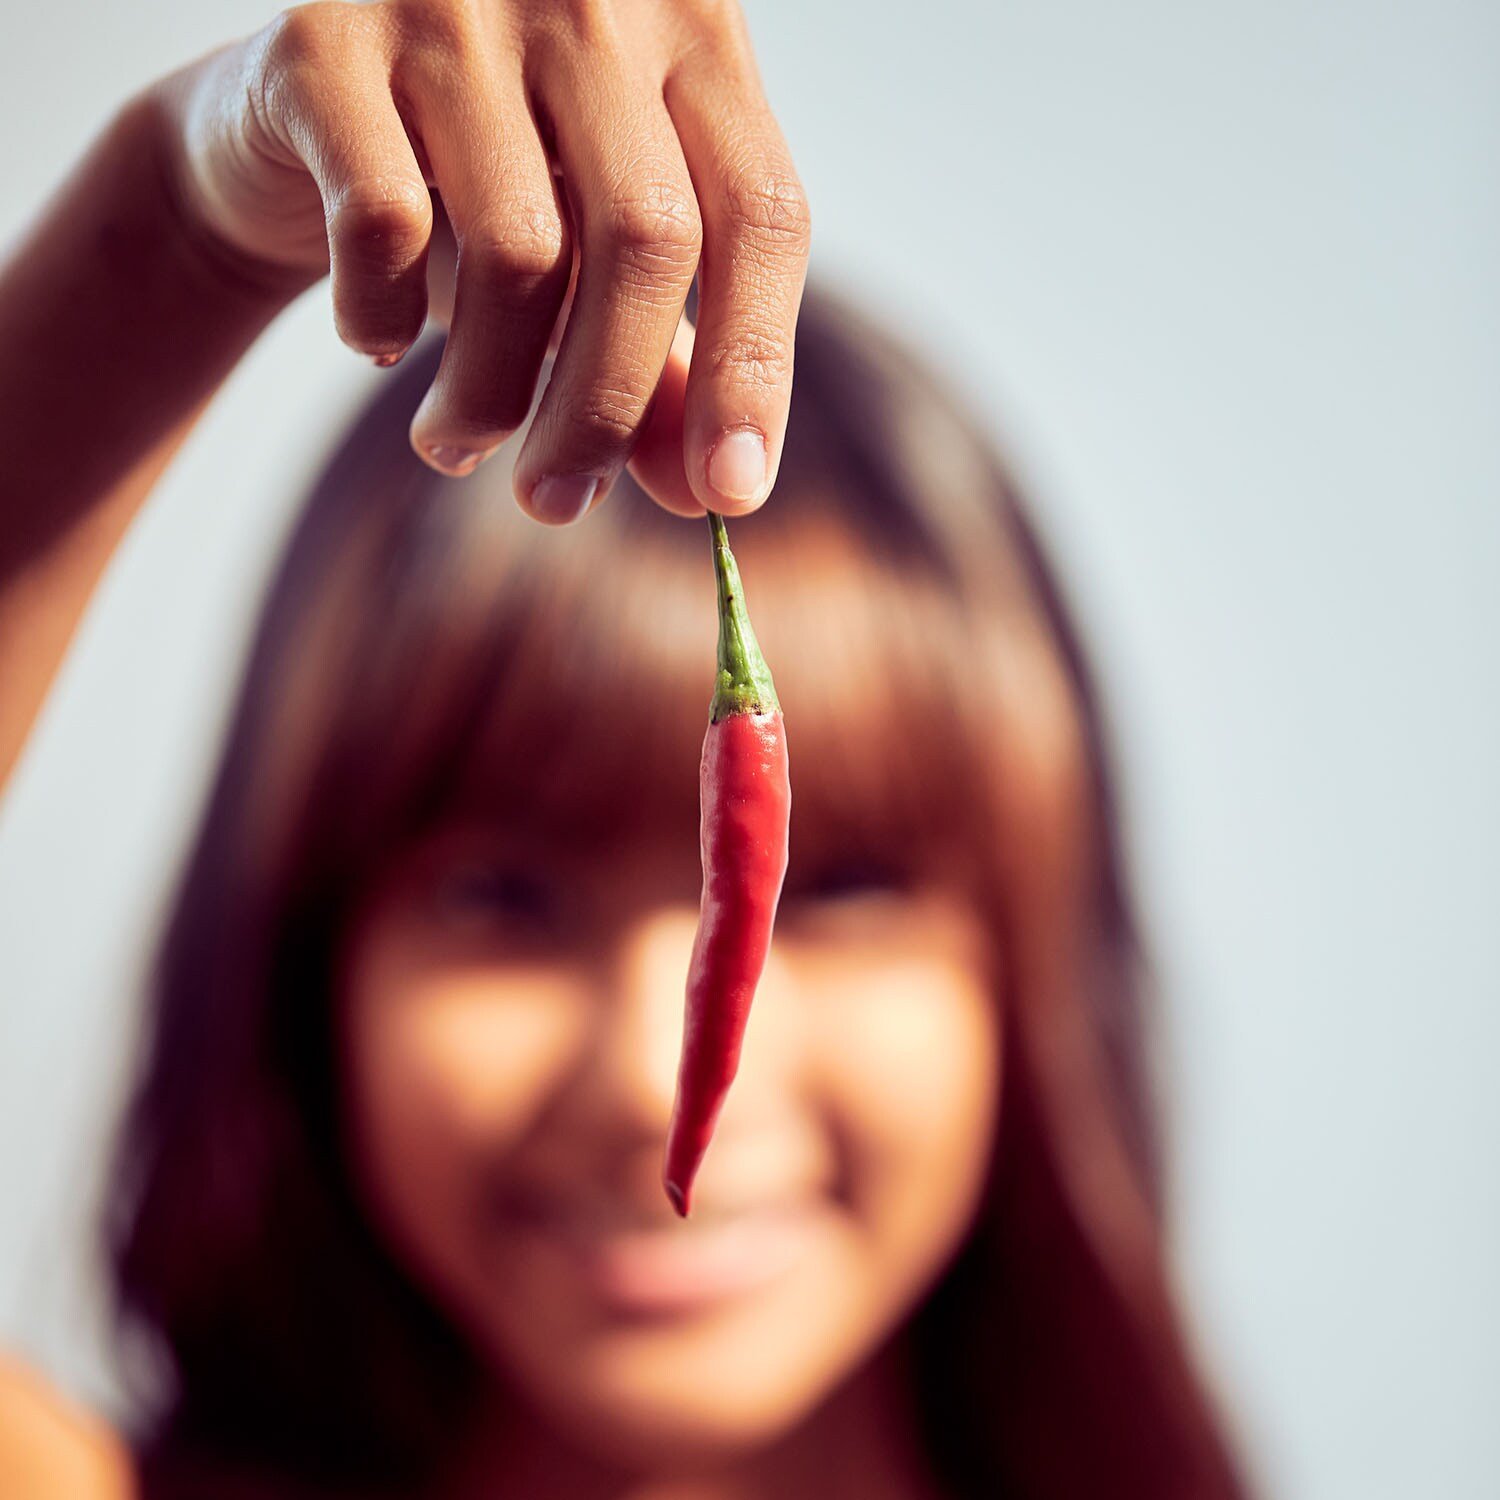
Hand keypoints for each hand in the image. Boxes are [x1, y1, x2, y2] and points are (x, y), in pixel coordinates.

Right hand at [155, 0, 809, 520]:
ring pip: (518, 251)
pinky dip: (381, 319)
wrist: (293, 118)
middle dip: (605, 410)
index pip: (762, 214)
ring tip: (456, 445)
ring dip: (486, 393)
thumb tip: (712, 499)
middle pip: (646, 240)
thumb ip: (664, 369)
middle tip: (557, 504)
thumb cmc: (485, 198)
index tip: (732, 499)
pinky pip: (384, 225)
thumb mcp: (592, 276)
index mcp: (691, 31)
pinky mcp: (326, 36)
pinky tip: (377, 345)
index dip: (753, 370)